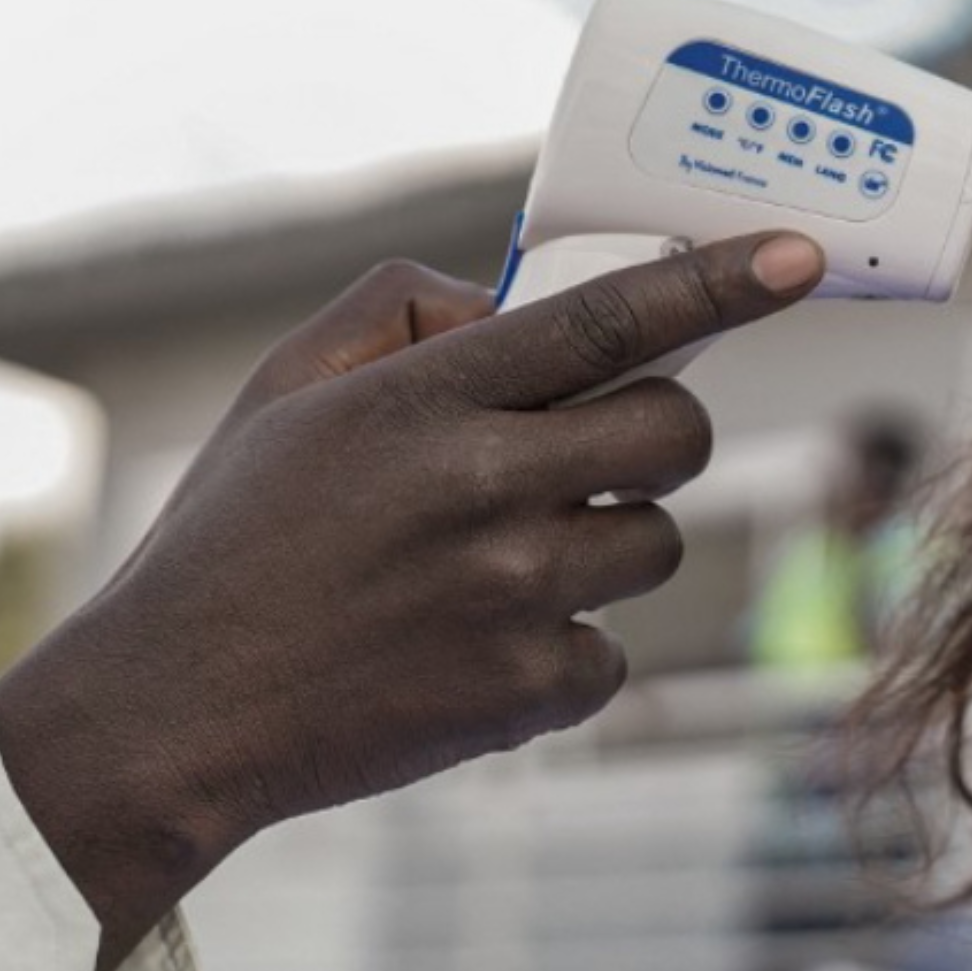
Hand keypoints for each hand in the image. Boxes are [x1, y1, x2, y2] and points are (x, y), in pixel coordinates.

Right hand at [0, 232, 824, 970]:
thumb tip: (514, 302)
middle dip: (657, 433)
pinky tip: (475, 646)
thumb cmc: (233, 538)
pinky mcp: (525, 694)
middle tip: (594, 452)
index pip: (607, 320)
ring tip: (495, 563)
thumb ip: (404, 314)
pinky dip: (564, 648)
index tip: (797, 256)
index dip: (716, 281)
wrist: (174, 714)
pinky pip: (613, 652)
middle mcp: (485, 489)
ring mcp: (513, 597)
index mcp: (428, 398)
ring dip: (605, 543)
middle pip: (677, 435)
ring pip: (656, 545)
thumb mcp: (285, 389)